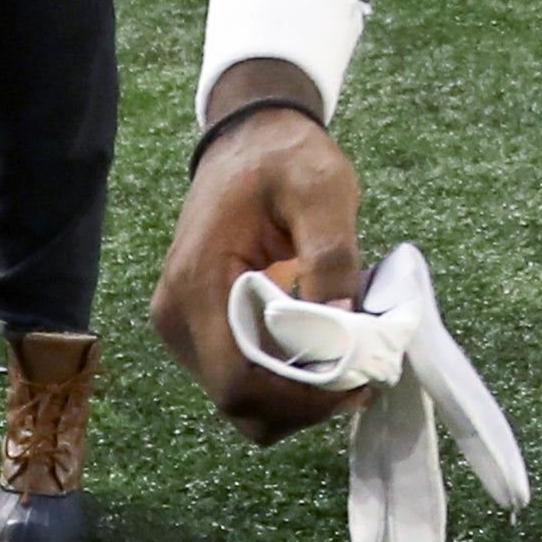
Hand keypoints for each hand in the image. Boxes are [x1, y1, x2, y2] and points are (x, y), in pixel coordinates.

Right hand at [153, 79, 368, 443]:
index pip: (237, 381)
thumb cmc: (286, 157)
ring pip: (239, 396)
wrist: (251, 138)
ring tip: (347, 362)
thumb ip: (332, 256)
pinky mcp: (202, 325)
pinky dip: (283, 378)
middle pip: (236, 400)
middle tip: (361, 377)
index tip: (353, 385)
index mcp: (199, 284)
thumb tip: (343, 325)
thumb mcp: (323, 190)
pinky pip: (241, 374)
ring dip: (294, 395)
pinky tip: (323, 351)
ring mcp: (186, 325)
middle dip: (302, 403)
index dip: (296, 401)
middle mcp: (180, 316)